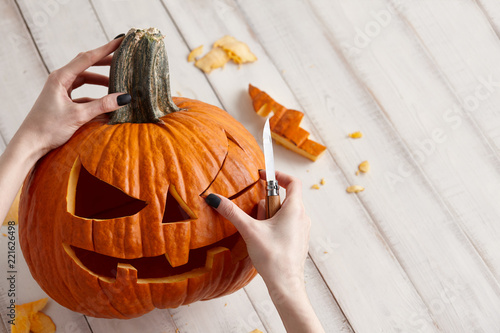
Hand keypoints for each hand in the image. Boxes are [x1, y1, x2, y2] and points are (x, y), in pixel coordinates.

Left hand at [15, 35, 129, 158]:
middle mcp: (60, 80)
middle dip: (105, 62)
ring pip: (85, 79)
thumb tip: (124, 97)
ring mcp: (61, 90)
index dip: (106, 49)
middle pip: (86, 65)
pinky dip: (95, 95)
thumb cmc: (48, 128)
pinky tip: (106, 101)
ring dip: (101, 80)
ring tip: (117, 82)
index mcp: (60, 77)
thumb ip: (102, 105)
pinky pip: (83, 93)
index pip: (87, 58)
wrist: (30, 144)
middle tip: (123, 60)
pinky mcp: (63, 101)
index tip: (121, 40)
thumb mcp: (78, 116)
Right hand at [206, 170, 309, 289]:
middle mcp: (302, 217)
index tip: (264, 175)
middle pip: (284, 198)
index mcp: (295, 209)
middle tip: (255, 214)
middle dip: (267, 202)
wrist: (285, 284)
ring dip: (269, 216)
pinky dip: (274, 226)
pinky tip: (264, 240)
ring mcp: (302, 230)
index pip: (292, 182)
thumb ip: (232, 212)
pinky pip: (286, 224)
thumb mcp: (249, 230)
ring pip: (284, 212)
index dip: (278, 175)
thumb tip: (214, 199)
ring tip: (259, 231)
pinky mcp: (299, 241)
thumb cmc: (272, 257)